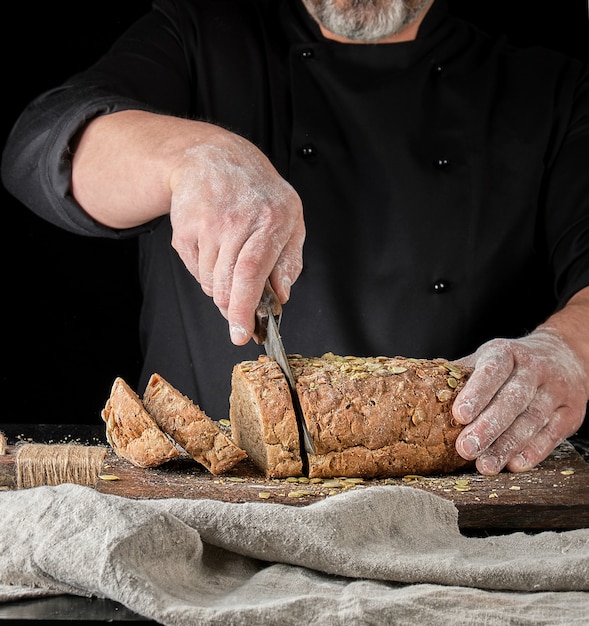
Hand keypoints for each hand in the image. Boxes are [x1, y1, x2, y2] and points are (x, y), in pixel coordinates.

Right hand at [168, 127, 304, 344]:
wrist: (213, 158)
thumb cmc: (257, 190)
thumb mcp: (291, 217)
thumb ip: (290, 260)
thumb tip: (282, 295)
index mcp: (269, 220)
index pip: (252, 272)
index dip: (245, 307)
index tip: (241, 332)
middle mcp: (235, 222)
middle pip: (227, 284)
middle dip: (233, 308)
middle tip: (239, 315)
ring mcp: (206, 225)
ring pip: (210, 283)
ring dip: (221, 288)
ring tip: (231, 261)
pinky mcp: (184, 230)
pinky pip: (195, 271)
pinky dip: (206, 273)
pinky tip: (216, 250)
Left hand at [452, 329, 586, 474]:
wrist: (565, 353)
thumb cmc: (514, 361)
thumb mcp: (488, 357)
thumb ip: (460, 374)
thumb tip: (419, 386)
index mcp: (507, 352)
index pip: (492, 370)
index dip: (476, 393)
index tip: (459, 415)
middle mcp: (534, 369)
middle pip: (512, 400)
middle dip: (488, 427)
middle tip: (466, 449)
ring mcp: (555, 391)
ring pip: (531, 420)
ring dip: (507, 446)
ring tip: (485, 465)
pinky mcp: (570, 413)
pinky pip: (551, 435)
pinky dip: (533, 452)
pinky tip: (514, 464)